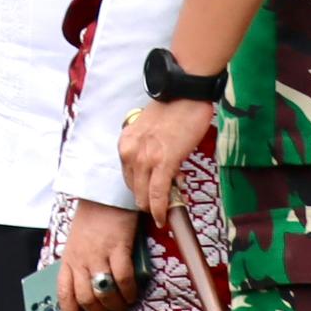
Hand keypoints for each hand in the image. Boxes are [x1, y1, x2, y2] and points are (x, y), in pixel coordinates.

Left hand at [57, 200, 144, 310]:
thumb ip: (82, 266)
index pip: (63, 295)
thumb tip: (92, 293)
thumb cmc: (94, 220)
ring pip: (103, 293)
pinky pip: (123, 278)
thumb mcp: (79, 245)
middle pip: (85, 299)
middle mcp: (79, 260)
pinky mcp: (117, 247)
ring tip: (124, 307)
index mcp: (67, 260)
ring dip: (115, 305)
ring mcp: (97, 254)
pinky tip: (133, 293)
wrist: (106, 194)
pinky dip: (129, 290)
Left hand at [120, 95, 212, 221]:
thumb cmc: (173, 108)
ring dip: (153, 208)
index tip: (150, 195)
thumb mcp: (149, 130)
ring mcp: (145, 159)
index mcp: (125, 144)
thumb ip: (148, 148)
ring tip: (163, 215)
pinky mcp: (164, 163)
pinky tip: (163, 218)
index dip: (140, 188)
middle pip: (133, 189)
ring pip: (144, 195)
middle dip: (146, 201)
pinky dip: (160, 209)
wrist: (184, 92)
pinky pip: (158, 194)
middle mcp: (130, 152)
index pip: (128, 176)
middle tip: (161, 206)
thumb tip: (160, 166)